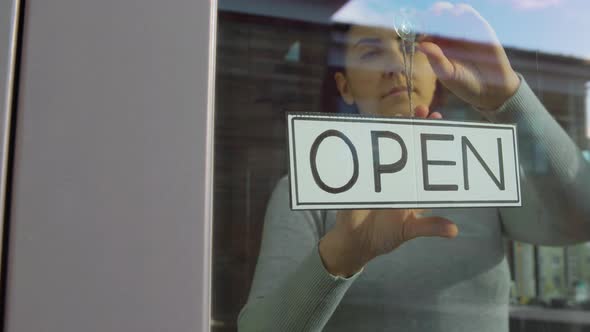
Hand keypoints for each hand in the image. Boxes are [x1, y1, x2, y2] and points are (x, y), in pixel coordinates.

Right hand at [318, 106, 457, 276]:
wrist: (355, 241)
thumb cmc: (384, 236)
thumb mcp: (408, 231)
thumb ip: (429, 227)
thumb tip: (454, 230)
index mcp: (413, 186)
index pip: (425, 159)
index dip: (432, 142)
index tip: (438, 122)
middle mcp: (398, 176)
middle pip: (408, 146)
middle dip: (416, 127)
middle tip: (423, 111)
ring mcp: (378, 173)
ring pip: (388, 146)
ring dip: (394, 129)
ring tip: (402, 115)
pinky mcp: (361, 175)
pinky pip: (366, 155)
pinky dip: (370, 141)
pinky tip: (375, 127)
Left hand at [417, 3, 519, 110]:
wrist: (490, 89)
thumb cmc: (465, 84)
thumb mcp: (448, 74)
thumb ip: (436, 60)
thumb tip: (420, 45)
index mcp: (437, 48)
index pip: (426, 32)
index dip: (422, 27)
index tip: (419, 24)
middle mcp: (448, 38)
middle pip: (437, 20)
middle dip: (432, 14)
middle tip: (431, 14)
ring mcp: (463, 32)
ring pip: (451, 14)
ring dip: (445, 10)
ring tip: (440, 11)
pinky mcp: (479, 28)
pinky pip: (469, 15)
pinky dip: (463, 11)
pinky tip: (457, 12)